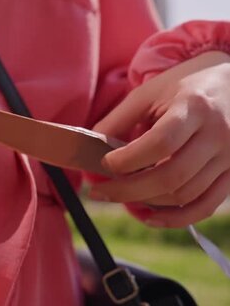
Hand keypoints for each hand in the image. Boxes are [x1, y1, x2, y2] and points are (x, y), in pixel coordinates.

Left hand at [90, 51, 229, 226]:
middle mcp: (218, 134)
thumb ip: (118, 120)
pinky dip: (176, 218)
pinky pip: (206, 206)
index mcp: (194, 107)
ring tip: (119, 196)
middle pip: (171, 176)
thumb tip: (89, 150)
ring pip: (185, 195)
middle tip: (99, 192)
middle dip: (128, 190)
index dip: (128, 160)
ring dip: (147, 202)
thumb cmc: (184, 86)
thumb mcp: (149, 93)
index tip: (104, 163)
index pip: (160, 144)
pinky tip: (149, 216)